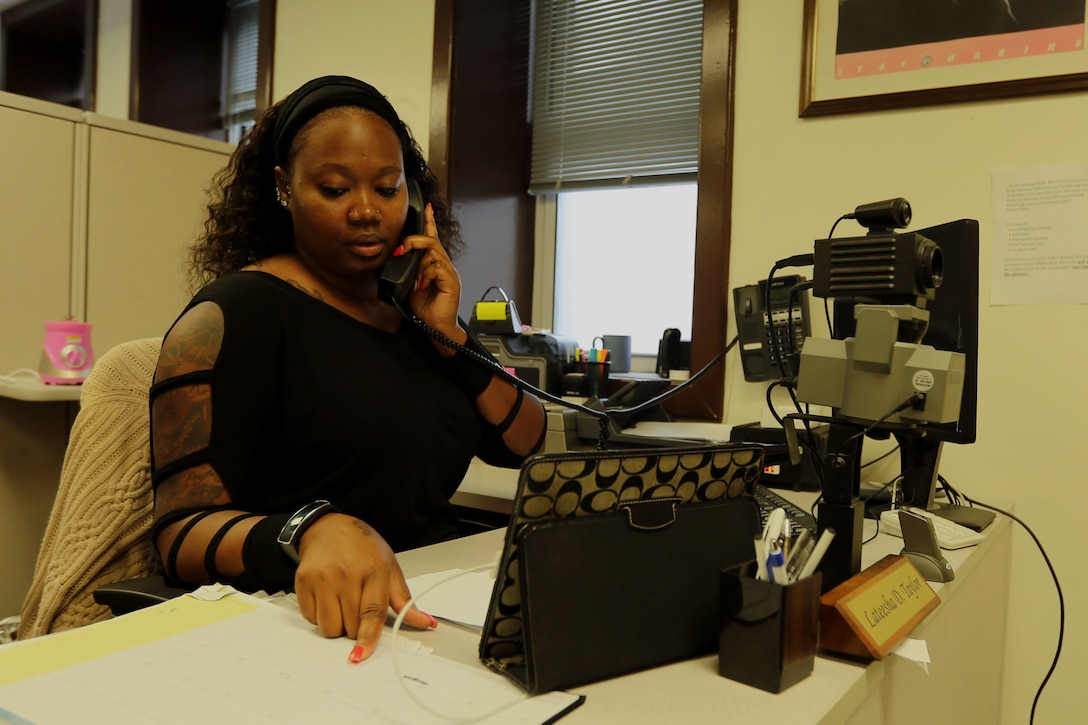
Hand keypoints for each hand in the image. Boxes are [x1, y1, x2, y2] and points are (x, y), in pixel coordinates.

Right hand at [293, 513, 435, 662]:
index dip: (368, 637)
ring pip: (328, 626)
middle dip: (354, 627)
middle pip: (349, 625)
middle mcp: (347, 574)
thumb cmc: (362, 547)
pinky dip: (319, 616)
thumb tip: (425, 622)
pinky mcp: (303, 580)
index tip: (361, 654)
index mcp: (374, 570)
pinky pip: (310, 617)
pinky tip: (326, 597)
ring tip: (341, 604)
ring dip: (336, 625)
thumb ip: (404, 599)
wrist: (328, 527)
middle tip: (356, 608)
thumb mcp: (389, 566)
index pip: (372, 612)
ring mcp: (323, 577)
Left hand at [400, 204, 467, 350]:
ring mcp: (449, 272)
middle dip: (413, 241)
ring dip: (418, 262)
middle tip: (401, 250)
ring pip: (433, 252)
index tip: (427, 208)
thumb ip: (407, 270)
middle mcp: (444, 265)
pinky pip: (436, 266)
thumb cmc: (425, 309)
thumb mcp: (410, 285)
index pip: (433, 239)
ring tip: (415, 279)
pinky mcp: (451, 280)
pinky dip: (425, 273)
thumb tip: (397, 259)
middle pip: (431, 241)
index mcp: (434, 265)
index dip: (430, 223)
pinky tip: (422, 284)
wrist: (436, 328)